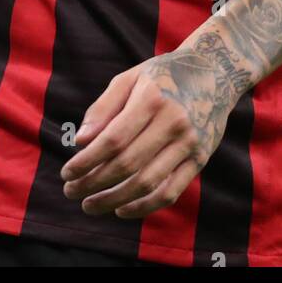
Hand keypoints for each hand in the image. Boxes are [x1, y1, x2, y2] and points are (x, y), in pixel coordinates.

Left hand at [59, 46, 234, 219]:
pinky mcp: (200, 160)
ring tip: (90, 205)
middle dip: (94, 183)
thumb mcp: (130, 78)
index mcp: (152, 98)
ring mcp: (189, 143)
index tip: (66, 173)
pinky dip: (144, 207)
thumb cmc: (163, 75)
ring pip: (147, 183)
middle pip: (128, 164)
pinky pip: (170, 192)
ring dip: (114, 200)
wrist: (215, 73)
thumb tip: (80, 142)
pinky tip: (121, 209)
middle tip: (71, 191)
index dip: (87, 161)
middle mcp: (173, 122)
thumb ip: (103, 108)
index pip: (113, 140)